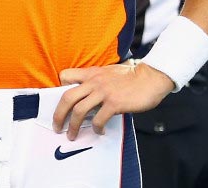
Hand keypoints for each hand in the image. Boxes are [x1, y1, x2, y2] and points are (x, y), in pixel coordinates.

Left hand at [53, 61, 173, 139]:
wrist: (149, 78)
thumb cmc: (130, 76)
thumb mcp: (108, 72)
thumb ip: (96, 80)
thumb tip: (86, 93)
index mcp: (91, 73)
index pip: (65, 76)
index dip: (59, 88)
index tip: (61, 102)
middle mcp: (94, 82)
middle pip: (67, 97)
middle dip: (59, 114)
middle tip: (57, 126)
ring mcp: (103, 92)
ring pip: (79, 110)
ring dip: (73, 126)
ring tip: (72, 135)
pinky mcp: (114, 103)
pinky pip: (98, 119)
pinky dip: (96, 128)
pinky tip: (99, 131)